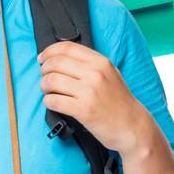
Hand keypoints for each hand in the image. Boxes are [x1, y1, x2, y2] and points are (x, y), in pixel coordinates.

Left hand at [38, 42, 148, 156]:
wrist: (131, 125)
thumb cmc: (118, 101)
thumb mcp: (110, 74)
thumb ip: (90, 64)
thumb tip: (62, 58)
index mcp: (100, 62)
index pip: (67, 48)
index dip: (49, 52)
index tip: (42, 58)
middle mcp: (95, 74)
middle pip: (55, 63)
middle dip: (44, 70)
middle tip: (44, 77)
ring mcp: (89, 92)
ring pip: (51, 81)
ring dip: (44, 86)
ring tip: (48, 91)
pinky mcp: (83, 110)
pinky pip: (54, 101)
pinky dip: (48, 101)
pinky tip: (52, 102)